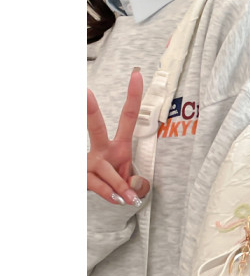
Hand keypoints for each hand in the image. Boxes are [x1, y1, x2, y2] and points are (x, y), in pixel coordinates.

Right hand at [87, 69, 150, 205]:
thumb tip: (132, 186)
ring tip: (130, 198)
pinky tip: (119, 200)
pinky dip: (113, 195)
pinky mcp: (83, 177)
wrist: (106, 199)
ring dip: (120, 185)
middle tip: (86, 92)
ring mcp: (91, 162)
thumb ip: (139, 185)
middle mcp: (103, 149)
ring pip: (107, 170)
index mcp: (120, 144)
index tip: (137, 75)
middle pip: (96, 127)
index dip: (133, 97)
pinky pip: (102, 187)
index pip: (128, 118)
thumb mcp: (137, 184)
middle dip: (90, 110)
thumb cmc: (122, 184)